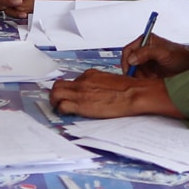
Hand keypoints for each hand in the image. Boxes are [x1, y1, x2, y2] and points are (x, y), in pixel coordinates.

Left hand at [49, 69, 179, 118]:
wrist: (133, 93)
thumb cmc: (128, 89)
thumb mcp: (111, 81)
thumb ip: (100, 83)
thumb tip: (97, 90)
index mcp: (90, 74)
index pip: (72, 80)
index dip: (70, 90)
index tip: (72, 95)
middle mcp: (82, 81)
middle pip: (58, 84)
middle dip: (56, 94)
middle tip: (59, 101)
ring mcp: (80, 92)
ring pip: (55, 93)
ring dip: (55, 101)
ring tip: (59, 108)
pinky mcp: (80, 104)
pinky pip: (62, 106)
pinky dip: (61, 111)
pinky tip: (67, 114)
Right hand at [119, 35, 188, 79]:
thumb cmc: (181, 55)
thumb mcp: (163, 53)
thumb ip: (146, 53)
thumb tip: (131, 58)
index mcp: (145, 41)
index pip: (128, 50)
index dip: (126, 61)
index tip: (129, 70)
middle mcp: (144, 50)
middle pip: (129, 62)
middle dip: (134, 71)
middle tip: (139, 77)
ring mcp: (147, 61)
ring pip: (134, 71)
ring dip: (140, 76)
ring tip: (150, 78)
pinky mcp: (150, 70)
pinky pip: (141, 76)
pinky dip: (144, 80)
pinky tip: (153, 79)